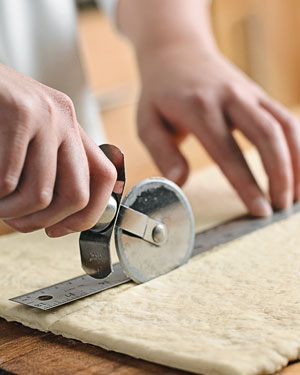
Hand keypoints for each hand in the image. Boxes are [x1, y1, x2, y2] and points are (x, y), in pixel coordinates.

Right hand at [0, 64, 115, 235]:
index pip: (105, 177)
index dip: (88, 214)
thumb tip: (53, 212)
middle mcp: (66, 121)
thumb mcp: (30, 135)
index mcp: (71, 129)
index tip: (59, 229)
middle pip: (78, 195)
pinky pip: (10, 180)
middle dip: (44, 221)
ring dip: (13, 212)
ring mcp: (46, 117)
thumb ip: (48, 165)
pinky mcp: (21, 114)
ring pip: (41, 195)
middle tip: (18, 222)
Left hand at [136, 43, 299, 215]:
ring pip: (284, 125)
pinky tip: (297, 167)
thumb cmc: (160, 93)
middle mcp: (229, 97)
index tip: (260, 210)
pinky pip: (286, 118)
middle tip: (280, 208)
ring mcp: (248, 92)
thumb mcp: (147, 122)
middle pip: (267, 135)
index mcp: (198, 108)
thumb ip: (162, 153)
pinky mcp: (258, 93)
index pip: (227, 152)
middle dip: (281, 174)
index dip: (246, 184)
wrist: (176, 51)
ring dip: (297, 160)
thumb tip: (179, 183)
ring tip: (295, 194)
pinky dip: (298, 144)